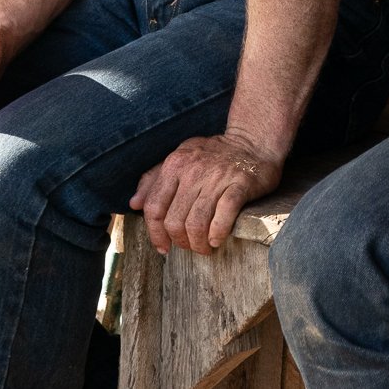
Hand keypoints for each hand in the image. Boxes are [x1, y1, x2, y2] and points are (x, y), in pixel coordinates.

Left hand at [129, 131, 281, 255]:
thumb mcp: (181, 158)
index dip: (155, 233)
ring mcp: (217, 177)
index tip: (163, 247)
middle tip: (191, 246)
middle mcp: (193, 170)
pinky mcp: (240, 184)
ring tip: (205, 247)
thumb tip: (134, 203)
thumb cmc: (215, 154)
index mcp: (175, 164)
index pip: (154, 207)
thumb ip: (154, 179)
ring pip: (197, 223)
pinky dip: (217, 234)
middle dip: (181, 241)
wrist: (254, 141)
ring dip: (199, 243)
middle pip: (175, 221)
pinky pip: (223, 217)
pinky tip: (217, 239)